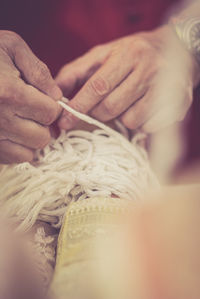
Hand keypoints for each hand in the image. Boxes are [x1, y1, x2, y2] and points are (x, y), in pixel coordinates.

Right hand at [0, 31, 61, 163]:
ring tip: (20, 121)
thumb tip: (56, 96)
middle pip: (42, 137)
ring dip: (30, 138)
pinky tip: (10, 132)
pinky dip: (16, 148)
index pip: (50, 113)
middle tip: (32, 111)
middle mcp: (0, 119)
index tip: (44, 99)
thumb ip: (39, 71)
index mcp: (10, 93)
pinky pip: (12, 159)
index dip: (51, 105)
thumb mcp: (11, 47)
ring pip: (29, 152)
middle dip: (43, 124)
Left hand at [56, 25, 198, 131]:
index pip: (98, 86)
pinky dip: (140, 124)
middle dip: (99, 114)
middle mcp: (149, 69)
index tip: (64, 122)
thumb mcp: (102, 55)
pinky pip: (149, 127)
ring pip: (131, 120)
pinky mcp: (178, 103)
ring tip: (127, 104)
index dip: (79, 106)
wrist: (173, 50)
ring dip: (122, 118)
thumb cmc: (131, 54)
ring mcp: (167, 88)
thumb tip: (55, 93)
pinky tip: (142, 110)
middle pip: (112, 107)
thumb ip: (76, 72)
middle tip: (101, 107)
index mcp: (128, 55)